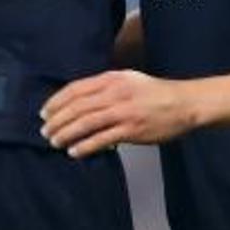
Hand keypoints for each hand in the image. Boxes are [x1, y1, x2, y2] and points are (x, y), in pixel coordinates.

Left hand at [40, 70, 197, 157]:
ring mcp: (123, 112)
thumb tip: (80, 101)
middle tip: (45, 131)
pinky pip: (101, 139)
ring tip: (54, 142)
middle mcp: (116, 93)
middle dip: (57, 120)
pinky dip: (84, 146)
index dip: (57, 101)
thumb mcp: (129, 79)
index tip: (45, 112)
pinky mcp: (131, 130)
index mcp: (113, 78)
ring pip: (85, 123)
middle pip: (77, 107)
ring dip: (66, 134)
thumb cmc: (156, 93)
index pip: (76, 89)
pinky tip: (74, 152)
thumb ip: (106, 86)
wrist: (184, 103)